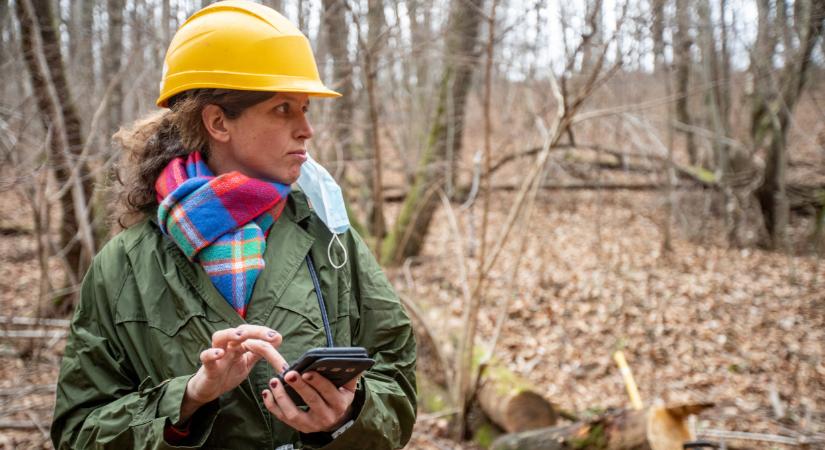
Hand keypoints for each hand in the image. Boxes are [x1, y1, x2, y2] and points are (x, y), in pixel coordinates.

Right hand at [180, 325, 286, 421]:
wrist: (208, 390)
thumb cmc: (227, 373)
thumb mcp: (247, 363)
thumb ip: (258, 352)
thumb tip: (277, 340)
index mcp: (238, 345)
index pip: (251, 333)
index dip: (264, 333)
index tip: (278, 337)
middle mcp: (227, 346)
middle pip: (238, 331)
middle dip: (254, 331)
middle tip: (269, 335)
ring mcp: (217, 355)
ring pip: (219, 337)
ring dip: (230, 334)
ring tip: (241, 335)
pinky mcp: (207, 367)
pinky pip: (206, 357)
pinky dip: (211, 354)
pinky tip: (219, 354)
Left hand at [242, 340, 359, 432]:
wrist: (335, 421)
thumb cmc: (339, 398)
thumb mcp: (348, 389)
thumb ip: (350, 376)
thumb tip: (352, 362)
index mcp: (339, 404)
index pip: (328, 392)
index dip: (318, 382)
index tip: (307, 372)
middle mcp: (326, 416)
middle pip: (311, 401)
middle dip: (299, 387)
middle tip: (289, 374)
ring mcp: (311, 424)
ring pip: (294, 414)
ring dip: (282, 397)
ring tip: (274, 382)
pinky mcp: (299, 427)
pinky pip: (283, 418)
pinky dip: (273, 406)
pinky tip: (267, 393)